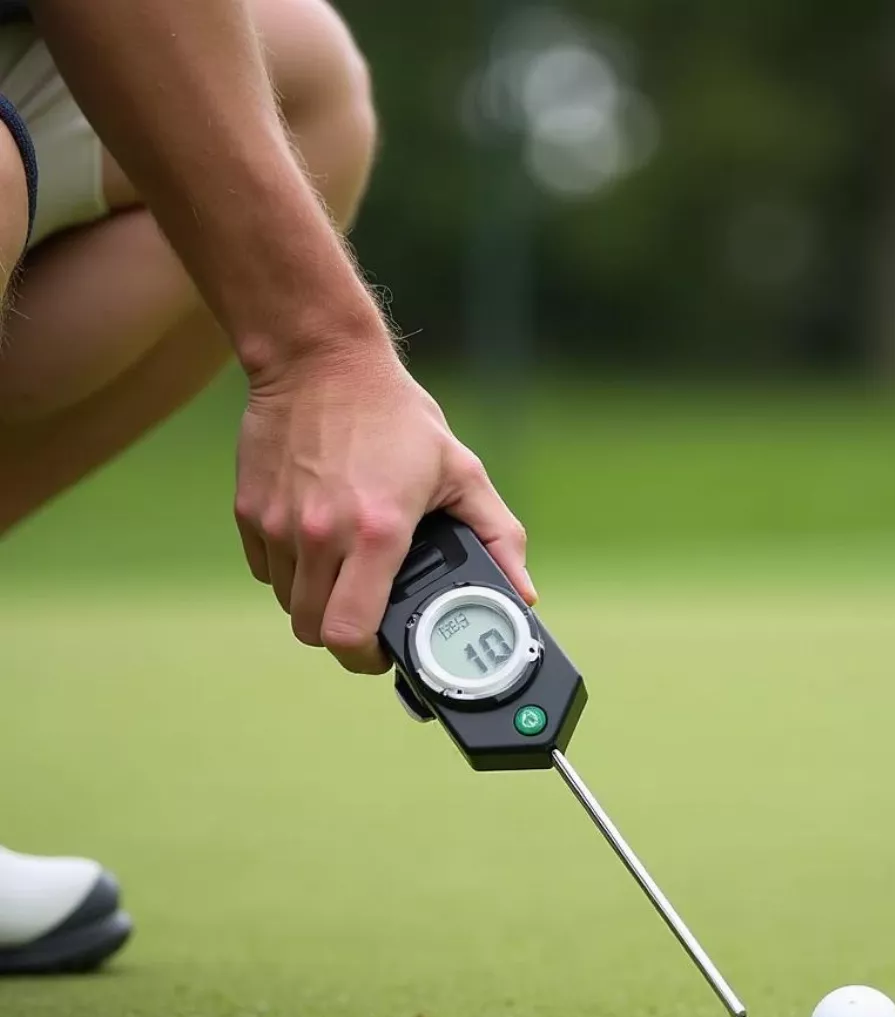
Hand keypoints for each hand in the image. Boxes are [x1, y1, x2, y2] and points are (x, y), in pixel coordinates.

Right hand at [234, 343, 534, 673]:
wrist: (320, 358)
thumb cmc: (397, 416)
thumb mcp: (461, 472)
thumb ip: (499, 538)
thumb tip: (523, 594)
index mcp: (377, 531)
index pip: (350, 634)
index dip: (367, 657)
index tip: (383, 650)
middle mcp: (321, 534)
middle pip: (314, 631)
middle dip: (343, 636)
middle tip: (368, 618)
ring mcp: (278, 523)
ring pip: (289, 603)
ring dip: (318, 602)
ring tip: (347, 572)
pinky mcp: (248, 510)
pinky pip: (266, 568)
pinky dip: (291, 570)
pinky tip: (318, 542)